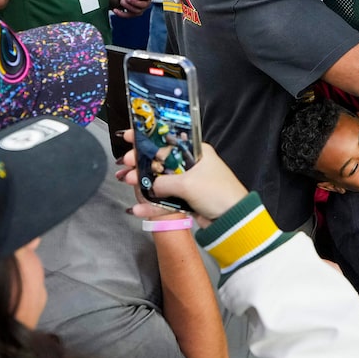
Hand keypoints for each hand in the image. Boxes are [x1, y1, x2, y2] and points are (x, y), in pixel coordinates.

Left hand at [113, 0, 152, 17]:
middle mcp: (145, 4)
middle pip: (142, 5)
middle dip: (134, 2)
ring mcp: (139, 10)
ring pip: (135, 11)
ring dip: (128, 6)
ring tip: (122, 1)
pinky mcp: (132, 14)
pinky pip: (127, 16)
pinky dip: (121, 14)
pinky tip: (115, 10)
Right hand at [115, 134, 248, 227]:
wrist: (232, 220)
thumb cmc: (217, 193)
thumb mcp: (188, 184)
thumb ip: (164, 182)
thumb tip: (151, 186)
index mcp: (196, 152)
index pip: (167, 142)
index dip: (147, 141)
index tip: (130, 138)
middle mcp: (192, 164)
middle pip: (160, 161)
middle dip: (141, 162)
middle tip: (126, 163)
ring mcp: (188, 182)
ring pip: (160, 180)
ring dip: (143, 182)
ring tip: (128, 181)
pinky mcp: (186, 199)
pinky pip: (164, 198)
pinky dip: (152, 203)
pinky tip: (139, 207)